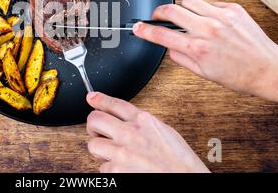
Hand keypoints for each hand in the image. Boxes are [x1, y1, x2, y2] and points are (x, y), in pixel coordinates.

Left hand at [86, 92, 209, 172]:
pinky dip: (110, 170)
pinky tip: (124, 170)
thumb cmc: (180, 162)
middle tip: (98, 132)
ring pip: (93, 145)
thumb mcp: (164, 132)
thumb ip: (143, 124)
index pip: (115, 104)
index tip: (92, 98)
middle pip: (95, 119)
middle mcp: (130, 133)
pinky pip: (103, 168)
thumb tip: (128, 120)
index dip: (99, 99)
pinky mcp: (116, 171)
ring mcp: (121, 152)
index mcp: (143, 121)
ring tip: (113, 156)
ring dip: (100, 151)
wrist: (186, 180)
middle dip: (93, 126)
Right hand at [133, 0, 277, 103]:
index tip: (137, 27)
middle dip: (158, 12)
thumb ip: (181, 58)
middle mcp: (207, 30)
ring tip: (186, 17)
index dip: (145, 30)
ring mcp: (220, 17)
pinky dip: (204, 9)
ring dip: (182, 8)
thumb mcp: (203, 73)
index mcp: (197, 49)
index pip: (161, 35)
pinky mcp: (232, 9)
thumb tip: (168, 47)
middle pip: (170, 10)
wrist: (267, 68)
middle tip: (158, 16)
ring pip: (188, 0)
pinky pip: (209, 2)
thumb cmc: (238, 75)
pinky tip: (209, 20)